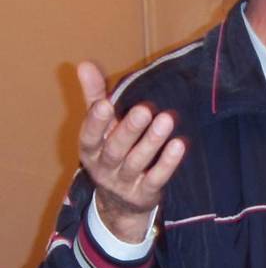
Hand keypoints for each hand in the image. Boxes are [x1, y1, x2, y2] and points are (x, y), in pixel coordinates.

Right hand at [77, 61, 184, 242]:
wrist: (119, 203)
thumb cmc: (111, 150)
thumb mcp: (100, 126)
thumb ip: (94, 95)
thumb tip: (84, 64)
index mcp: (91, 149)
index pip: (89, 136)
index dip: (95, 122)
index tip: (104, 104)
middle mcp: (105, 167)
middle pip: (115, 149)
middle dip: (129, 129)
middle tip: (144, 109)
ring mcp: (124, 182)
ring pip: (136, 162)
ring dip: (152, 141)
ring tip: (166, 120)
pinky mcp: (144, 193)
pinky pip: (156, 178)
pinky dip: (167, 164)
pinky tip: (179, 145)